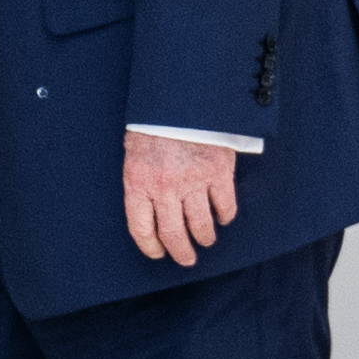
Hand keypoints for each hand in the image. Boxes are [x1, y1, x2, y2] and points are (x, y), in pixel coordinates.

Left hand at [122, 131, 238, 265]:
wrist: (178, 99)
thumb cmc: (152, 126)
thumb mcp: (134, 153)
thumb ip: (141, 182)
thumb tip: (148, 210)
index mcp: (138, 182)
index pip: (141, 228)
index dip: (150, 246)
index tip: (157, 253)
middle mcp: (165, 187)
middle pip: (174, 235)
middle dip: (181, 252)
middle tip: (186, 259)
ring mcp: (193, 182)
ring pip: (202, 226)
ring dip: (204, 238)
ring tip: (205, 240)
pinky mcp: (218, 173)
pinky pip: (225, 206)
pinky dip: (225, 216)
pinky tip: (222, 217)